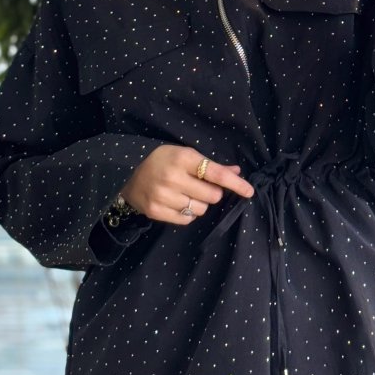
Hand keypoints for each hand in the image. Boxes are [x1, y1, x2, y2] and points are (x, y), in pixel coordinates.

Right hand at [120, 145, 254, 226]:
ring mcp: (163, 196)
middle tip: (200, 186)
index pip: (216, 173)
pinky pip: (186, 220)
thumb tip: (236, 172)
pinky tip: (178, 202)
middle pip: (212, 196)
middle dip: (212, 193)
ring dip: (199, 204)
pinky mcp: (156, 212)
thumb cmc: (161, 160)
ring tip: (186, 194)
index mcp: (182, 158)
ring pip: (200, 209)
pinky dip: (188, 213)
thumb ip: (211, 165)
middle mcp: (172, 177)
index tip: (249, 191)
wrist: (125, 172)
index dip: (235, 184)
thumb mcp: (184, 155)